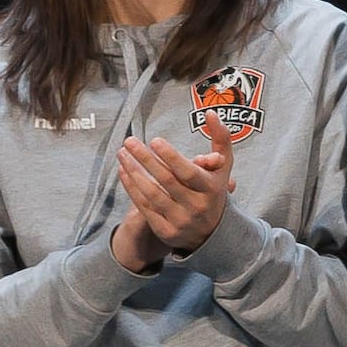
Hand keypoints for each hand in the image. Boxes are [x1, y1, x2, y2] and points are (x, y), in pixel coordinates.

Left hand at [111, 133, 234, 268]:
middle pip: (166, 181)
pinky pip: (144, 207)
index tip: (154, 140)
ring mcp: (180, 221)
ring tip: (122, 154)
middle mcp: (197, 207)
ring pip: (152, 194)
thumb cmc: (214, 190)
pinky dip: (132, 188)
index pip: (188, 172)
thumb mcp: (224, 167)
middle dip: (145, 159)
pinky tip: (124, 171)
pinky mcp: (165, 231)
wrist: (213, 233)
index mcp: (211, 189)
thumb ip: (221, 139)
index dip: (171, 157)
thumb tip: (210, 113)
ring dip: (134, 172)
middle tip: (130, 141)